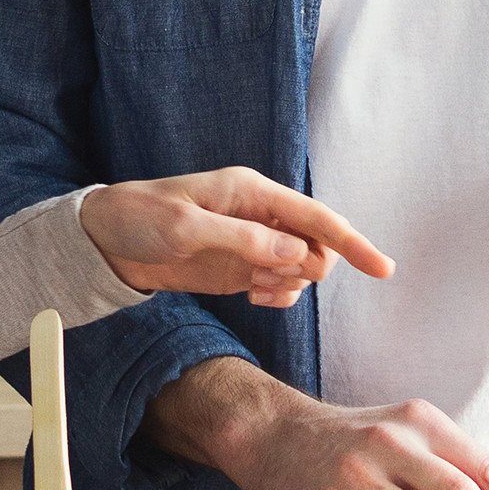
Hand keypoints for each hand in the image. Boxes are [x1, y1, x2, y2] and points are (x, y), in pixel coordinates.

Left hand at [80, 167, 392, 308]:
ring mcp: (253, 242)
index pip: (315, 217)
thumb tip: (296, 254)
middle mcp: (260, 215)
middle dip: (306, 270)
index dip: (352, 242)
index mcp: (251, 192)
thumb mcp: (185, 229)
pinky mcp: (241, 267)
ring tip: (251, 288)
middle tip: (265, 281)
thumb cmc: (139, 219)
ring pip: (301, 269)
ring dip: (288, 286)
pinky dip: (277, 296)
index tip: (383, 269)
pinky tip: (253, 296)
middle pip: (316, 246)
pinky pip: (281, 284)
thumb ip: (242, 241)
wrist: (105, 241)